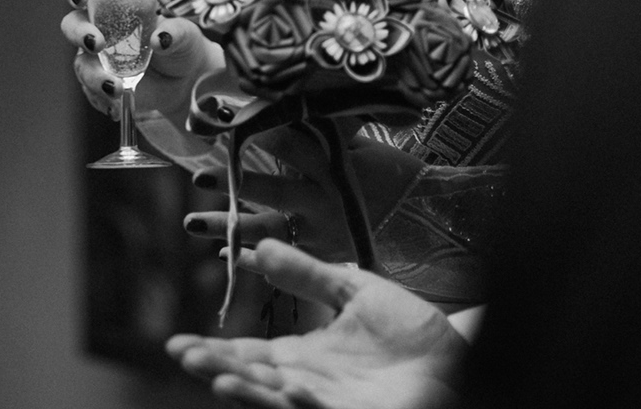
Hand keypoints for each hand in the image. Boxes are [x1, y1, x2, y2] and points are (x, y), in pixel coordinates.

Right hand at [61, 0, 222, 121]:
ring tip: (116, 87)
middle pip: (71, 24)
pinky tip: (116, 105)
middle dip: (79, 33)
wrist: (186, 80)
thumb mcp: (184, 32)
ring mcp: (97, 57)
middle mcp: (98, 25)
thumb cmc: (181, 42)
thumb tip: (160, 38)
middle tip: (98, 43)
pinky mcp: (101, 82)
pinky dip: (102, 98)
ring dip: (94, 75)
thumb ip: (175, 31)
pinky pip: (91, 90)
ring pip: (81, 62)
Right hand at [167, 238, 463, 408]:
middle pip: (253, 381)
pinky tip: (290, 386)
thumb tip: (256, 248)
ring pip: (277, 402)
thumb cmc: (410, 330)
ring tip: (219, 376)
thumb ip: (306, 275)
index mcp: (303, 357)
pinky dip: (305, 402)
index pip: (248, 355)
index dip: (214, 350)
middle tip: (186, 356)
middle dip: (217, 369)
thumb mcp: (352, 290)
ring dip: (247, 391)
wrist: (461, 357)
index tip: (178, 344)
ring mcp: (329, 406)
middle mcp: (308, 385)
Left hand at [183, 123, 423, 264]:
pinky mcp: (319, 253)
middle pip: (272, 191)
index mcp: (331, 165)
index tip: (219, 119)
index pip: (288, 144)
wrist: (421, 217)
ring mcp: (318, 230)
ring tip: (190, 222)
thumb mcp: (362, 145)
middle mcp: (321, 199)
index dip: (254, 131)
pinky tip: (224, 256)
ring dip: (227, 227)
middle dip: (234, 183)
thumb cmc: (389, 172)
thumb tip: (292, 102)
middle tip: (198, 178)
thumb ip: (326, 130)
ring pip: (266, 230)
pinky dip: (252, 261)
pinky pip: (281, 257)